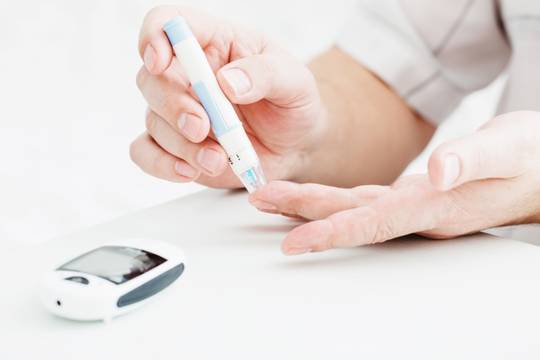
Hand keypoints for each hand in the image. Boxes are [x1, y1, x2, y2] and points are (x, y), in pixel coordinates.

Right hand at [130, 6, 324, 187]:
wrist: (297, 144)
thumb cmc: (293, 103)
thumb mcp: (295, 81)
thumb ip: (266, 74)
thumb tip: (228, 82)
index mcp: (214, 43)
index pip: (169, 22)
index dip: (154, 36)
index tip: (160, 61)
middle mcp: (188, 75)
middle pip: (151, 79)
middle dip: (173, 106)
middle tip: (202, 127)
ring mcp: (179, 111)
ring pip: (154, 121)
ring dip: (182, 144)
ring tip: (219, 159)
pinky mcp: (177, 145)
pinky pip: (147, 152)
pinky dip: (162, 164)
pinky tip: (190, 170)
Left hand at [249, 111, 539, 254]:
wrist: (539, 168)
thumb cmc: (527, 158)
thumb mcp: (508, 149)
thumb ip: (473, 159)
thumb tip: (439, 168)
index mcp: (436, 206)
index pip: (375, 224)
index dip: (333, 233)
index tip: (295, 243)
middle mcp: (416, 213)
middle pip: (350, 216)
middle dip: (302, 212)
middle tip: (260, 200)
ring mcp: (410, 207)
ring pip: (351, 208)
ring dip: (308, 204)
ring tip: (270, 196)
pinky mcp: (409, 197)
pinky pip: (362, 201)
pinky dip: (331, 199)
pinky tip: (312, 198)